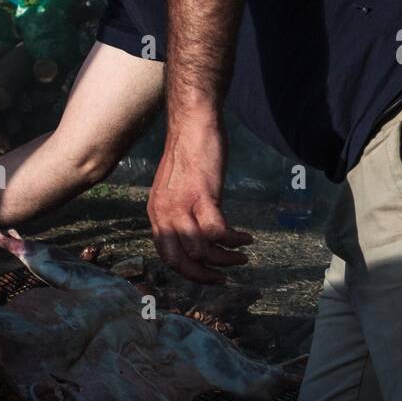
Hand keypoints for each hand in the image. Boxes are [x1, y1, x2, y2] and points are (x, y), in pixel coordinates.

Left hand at [148, 122, 252, 282]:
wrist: (193, 124)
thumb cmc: (189, 153)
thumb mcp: (175, 189)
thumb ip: (180, 212)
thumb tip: (197, 235)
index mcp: (155, 214)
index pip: (168, 257)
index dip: (190, 272)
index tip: (210, 275)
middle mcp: (164, 214)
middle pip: (181, 261)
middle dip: (206, 275)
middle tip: (226, 276)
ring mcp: (181, 206)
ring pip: (201, 250)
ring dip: (225, 258)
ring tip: (242, 254)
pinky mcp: (202, 195)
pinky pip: (218, 231)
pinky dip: (234, 240)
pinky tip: (245, 237)